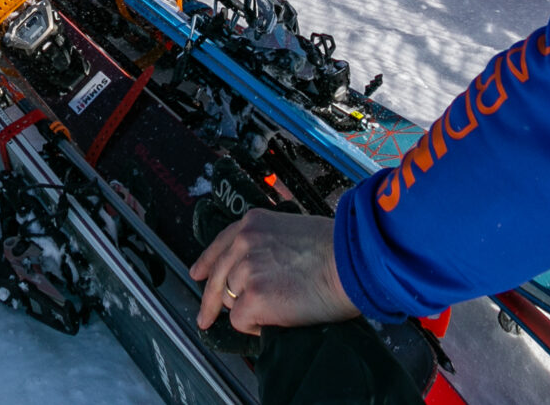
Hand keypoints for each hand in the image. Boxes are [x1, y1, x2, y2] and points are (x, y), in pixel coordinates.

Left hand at [190, 210, 355, 333]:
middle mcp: (243, 243)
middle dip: (210, 300)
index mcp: (253, 224)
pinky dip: (255, 326)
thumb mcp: (294, 230)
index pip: (220, 244)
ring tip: (273, 311)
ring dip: (247, 310)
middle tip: (205, 318)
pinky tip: (274, 321)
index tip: (197, 274)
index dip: (206, 263)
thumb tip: (265, 268)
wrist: (352, 262)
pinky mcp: (252, 299)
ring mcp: (246, 270)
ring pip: (230, 301)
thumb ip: (270, 244)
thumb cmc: (338, 249)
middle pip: (216, 277)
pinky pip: (241, 321)